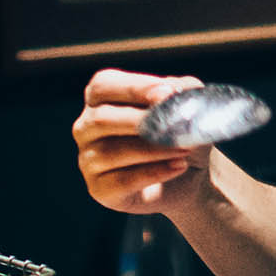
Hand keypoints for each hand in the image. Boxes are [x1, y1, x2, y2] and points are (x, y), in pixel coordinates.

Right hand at [72, 69, 208, 214]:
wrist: (189, 174)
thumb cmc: (180, 131)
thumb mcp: (186, 105)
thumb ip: (181, 91)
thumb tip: (175, 92)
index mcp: (99, 98)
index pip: (104, 85)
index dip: (134, 88)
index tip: (167, 93)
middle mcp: (86, 127)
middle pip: (102, 119)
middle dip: (143, 121)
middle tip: (177, 125)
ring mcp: (88, 160)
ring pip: (112, 151)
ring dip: (154, 149)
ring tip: (185, 148)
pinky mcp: (99, 190)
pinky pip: (121, 181)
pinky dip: (153, 173)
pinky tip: (178, 166)